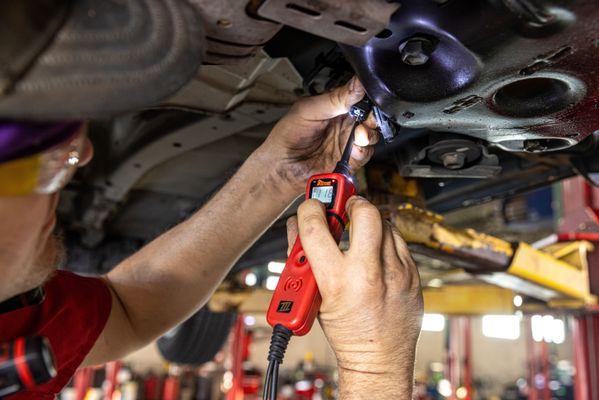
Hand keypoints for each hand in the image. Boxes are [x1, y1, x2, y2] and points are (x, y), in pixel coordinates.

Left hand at [260, 77, 378, 194]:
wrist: (280, 166)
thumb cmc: (287, 136)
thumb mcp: (308, 110)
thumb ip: (335, 98)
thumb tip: (357, 84)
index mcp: (335, 106)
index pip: (359, 98)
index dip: (367, 97)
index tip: (369, 98)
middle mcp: (344, 123)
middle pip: (370, 116)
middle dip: (373, 116)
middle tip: (368, 118)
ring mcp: (347, 142)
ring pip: (371, 135)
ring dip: (370, 134)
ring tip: (360, 134)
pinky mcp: (348, 160)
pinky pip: (364, 154)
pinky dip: (363, 151)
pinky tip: (355, 148)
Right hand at [286, 197, 422, 397]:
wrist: (379, 360)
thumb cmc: (346, 333)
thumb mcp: (315, 297)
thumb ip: (303, 261)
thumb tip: (296, 230)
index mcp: (337, 281)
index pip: (316, 228)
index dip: (310, 209)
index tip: (312, 206)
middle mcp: (370, 274)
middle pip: (364, 213)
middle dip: (351, 202)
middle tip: (344, 206)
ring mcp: (396, 273)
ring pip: (385, 224)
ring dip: (368, 222)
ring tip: (358, 231)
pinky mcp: (412, 275)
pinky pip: (399, 241)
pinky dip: (385, 239)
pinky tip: (375, 249)